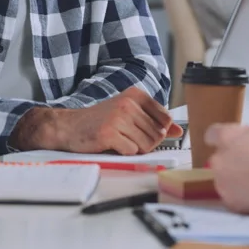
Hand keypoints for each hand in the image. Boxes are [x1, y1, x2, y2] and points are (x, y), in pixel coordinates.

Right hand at [11, 86, 182, 154]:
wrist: (70, 126)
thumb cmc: (101, 120)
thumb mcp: (129, 113)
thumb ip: (154, 120)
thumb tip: (178, 130)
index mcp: (136, 95)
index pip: (165, 118)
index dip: (159, 131)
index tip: (146, 131)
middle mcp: (128, 103)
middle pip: (157, 135)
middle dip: (145, 142)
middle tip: (127, 137)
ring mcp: (119, 117)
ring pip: (146, 145)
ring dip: (134, 149)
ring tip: (120, 140)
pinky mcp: (109, 133)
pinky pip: (131, 151)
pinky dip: (124, 153)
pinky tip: (112, 145)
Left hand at [205, 124, 248, 216]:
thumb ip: (246, 136)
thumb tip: (243, 143)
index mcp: (227, 137)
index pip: (212, 135)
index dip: (223, 141)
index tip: (232, 146)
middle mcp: (219, 159)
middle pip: (218, 160)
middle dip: (231, 163)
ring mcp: (223, 183)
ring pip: (224, 181)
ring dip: (235, 182)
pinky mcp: (231, 203)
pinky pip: (232, 198)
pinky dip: (242, 198)